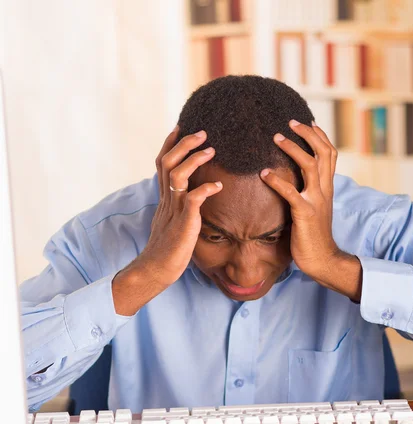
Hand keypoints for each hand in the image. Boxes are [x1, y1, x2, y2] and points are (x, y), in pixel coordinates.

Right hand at [112, 127, 221, 314]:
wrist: (156, 270)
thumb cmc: (167, 250)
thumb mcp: (171, 223)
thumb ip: (177, 208)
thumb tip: (188, 200)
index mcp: (163, 199)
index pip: (162, 164)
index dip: (170, 144)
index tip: (180, 128)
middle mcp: (166, 200)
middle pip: (167, 162)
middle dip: (184, 144)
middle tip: (203, 132)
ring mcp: (173, 210)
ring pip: (177, 175)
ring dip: (194, 160)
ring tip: (211, 150)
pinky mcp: (183, 222)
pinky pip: (192, 199)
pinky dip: (206, 189)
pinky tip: (218, 186)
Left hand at [260, 120, 361, 300]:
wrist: (322, 259)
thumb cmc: (313, 236)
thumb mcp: (314, 209)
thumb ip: (308, 193)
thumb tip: (294, 181)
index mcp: (327, 188)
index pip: (329, 154)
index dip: (319, 136)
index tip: (307, 122)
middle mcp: (325, 190)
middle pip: (323, 152)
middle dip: (307, 134)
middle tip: (289, 122)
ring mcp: (316, 201)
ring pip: (309, 165)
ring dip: (292, 149)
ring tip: (276, 138)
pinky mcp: (305, 213)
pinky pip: (291, 192)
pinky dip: (277, 181)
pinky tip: (263, 174)